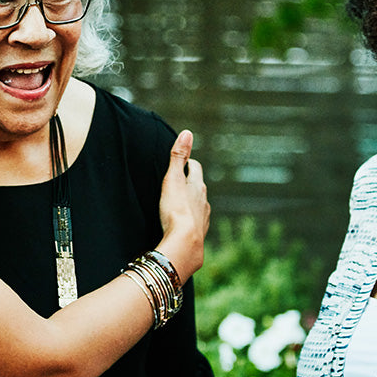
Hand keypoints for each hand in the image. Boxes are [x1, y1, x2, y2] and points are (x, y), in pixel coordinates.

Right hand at [155, 130, 208, 280]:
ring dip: (191, 202)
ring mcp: (203, 218)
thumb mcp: (172, 179)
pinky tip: (183, 225)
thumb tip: (187, 133)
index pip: (195, 168)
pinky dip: (191, 220)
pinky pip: (196, 223)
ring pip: (199, 205)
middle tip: (180, 181)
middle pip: (199, 186)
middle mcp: (204, 201)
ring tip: (180, 204)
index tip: (182, 162)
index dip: (188, 163)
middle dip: (190, 182)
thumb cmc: (176, 210)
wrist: (184, 243)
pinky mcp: (199, 234)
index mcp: (197, 186)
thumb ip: (178, 156)